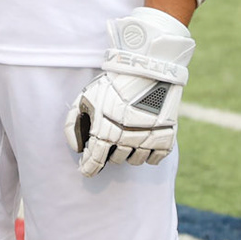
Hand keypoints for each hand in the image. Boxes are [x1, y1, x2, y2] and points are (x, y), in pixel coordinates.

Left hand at [64, 7, 194, 176]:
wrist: (147, 69)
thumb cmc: (113, 84)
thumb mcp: (86, 99)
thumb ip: (74, 125)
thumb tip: (77, 148)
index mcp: (106, 132)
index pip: (95, 161)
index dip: (89, 168)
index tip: (86, 170)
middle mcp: (127, 140)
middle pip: (115, 160)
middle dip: (109, 153)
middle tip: (111, 138)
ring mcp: (148, 140)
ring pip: (135, 161)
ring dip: (128, 153)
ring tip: (127, 137)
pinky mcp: (166, 137)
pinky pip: (155, 159)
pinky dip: (149, 154)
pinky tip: (144, 140)